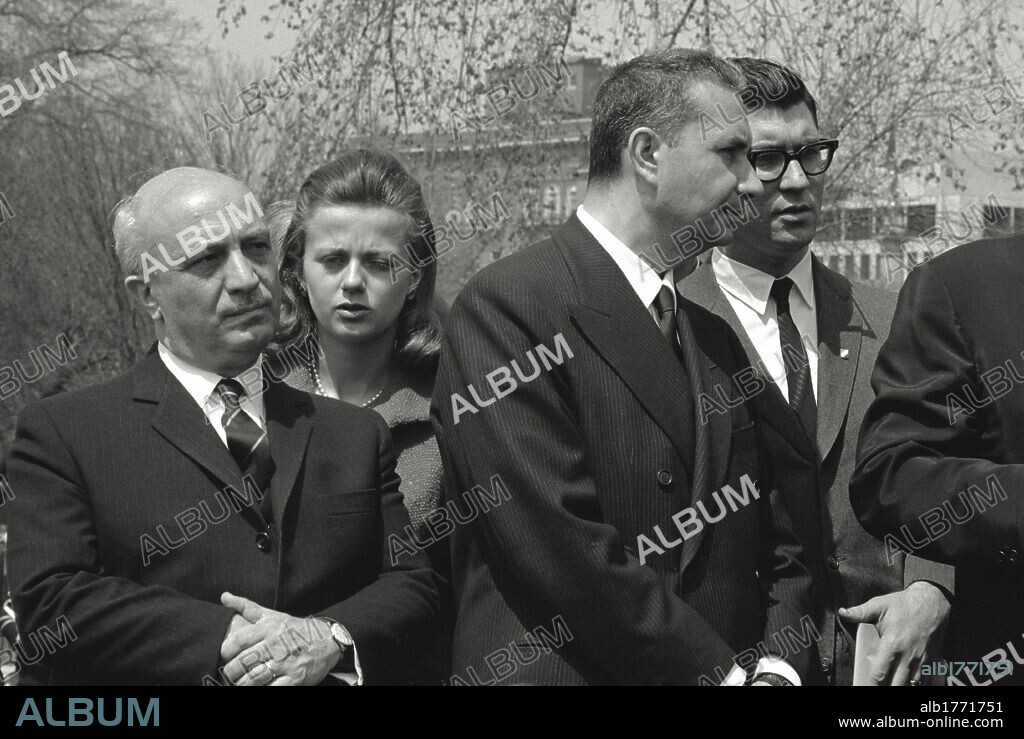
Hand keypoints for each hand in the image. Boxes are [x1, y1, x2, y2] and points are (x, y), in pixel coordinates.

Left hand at [219, 592, 340, 685]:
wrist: (328, 640)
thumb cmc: (295, 629)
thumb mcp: (272, 615)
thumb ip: (246, 607)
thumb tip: (224, 597)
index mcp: (269, 628)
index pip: (239, 640)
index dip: (225, 651)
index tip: (222, 656)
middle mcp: (277, 645)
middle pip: (244, 662)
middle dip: (231, 672)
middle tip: (228, 675)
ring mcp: (287, 663)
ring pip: (255, 678)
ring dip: (242, 684)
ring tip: (239, 684)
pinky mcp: (296, 678)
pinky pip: (273, 688)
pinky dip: (262, 690)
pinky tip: (257, 688)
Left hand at [839, 581, 950, 684]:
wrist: (932, 602)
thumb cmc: (904, 604)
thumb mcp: (879, 605)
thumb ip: (860, 612)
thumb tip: (842, 613)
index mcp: (893, 643)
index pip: (881, 672)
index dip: (872, 682)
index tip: (866, 684)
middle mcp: (909, 655)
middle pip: (897, 684)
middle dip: (887, 687)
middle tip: (878, 685)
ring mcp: (923, 659)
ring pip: (913, 684)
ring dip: (902, 684)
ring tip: (893, 683)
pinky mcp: (933, 660)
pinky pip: (927, 680)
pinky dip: (918, 683)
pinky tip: (909, 682)